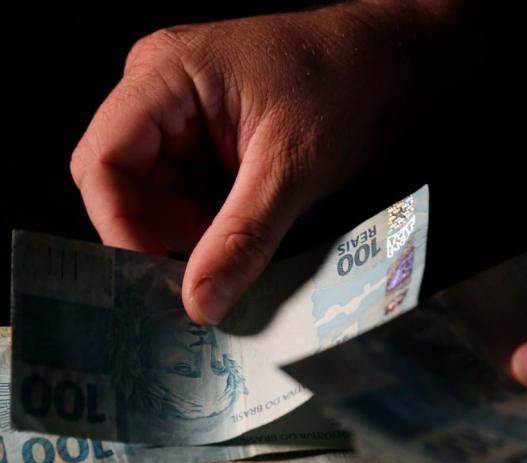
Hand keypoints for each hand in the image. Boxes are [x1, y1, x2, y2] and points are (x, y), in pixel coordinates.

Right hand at [70, 1, 469, 324]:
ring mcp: (186, 116)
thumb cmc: (348, 84)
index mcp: (166, 75)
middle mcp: (163, 91)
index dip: (119, 226)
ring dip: (193, 233)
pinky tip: (245, 230)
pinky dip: (212, 222)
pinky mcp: (210, 138)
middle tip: (202, 276)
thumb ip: (242, 237)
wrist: (392, 64)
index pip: (103, 161)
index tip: (153, 278)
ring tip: (239, 246)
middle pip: (125, 183)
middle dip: (160, 234)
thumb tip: (200, 302)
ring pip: (160, 196)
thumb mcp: (292, 166)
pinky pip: (190, 193)